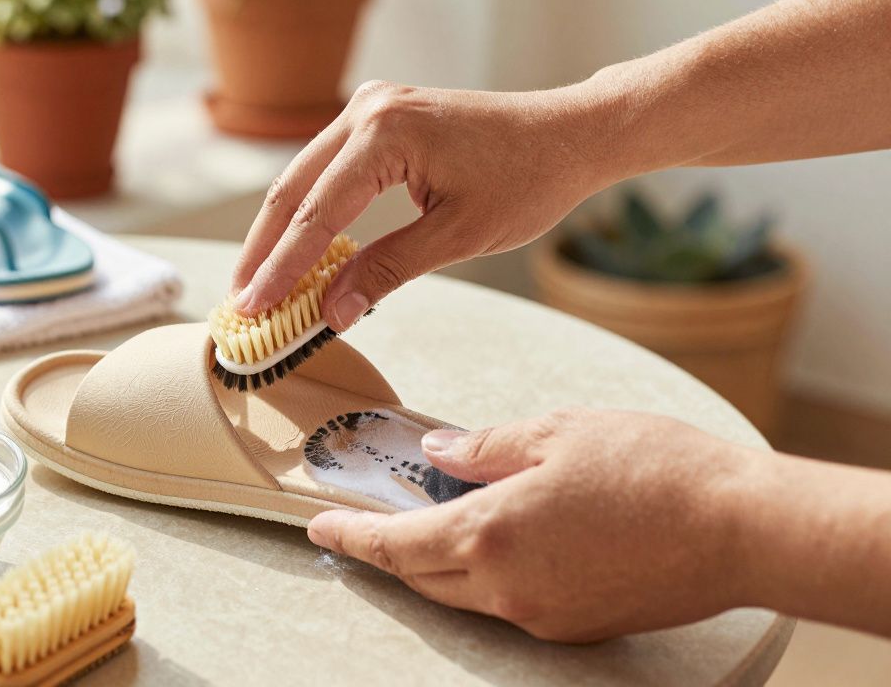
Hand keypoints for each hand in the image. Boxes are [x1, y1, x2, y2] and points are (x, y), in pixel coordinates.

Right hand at [230, 80, 617, 325]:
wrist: (569, 134)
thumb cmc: (528, 180)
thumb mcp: (458, 236)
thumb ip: (387, 271)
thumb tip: (331, 313)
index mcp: (386, 133)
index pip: (316, 215)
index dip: (281, 270)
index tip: (253, 311)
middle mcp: (368, 109)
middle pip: (292, 190)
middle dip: (264, 251)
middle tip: (241, 304)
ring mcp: (370, 107)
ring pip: (303, 178)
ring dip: (280, 232)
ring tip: (257, 283)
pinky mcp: (379, 116)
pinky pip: (328, 168)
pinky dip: (309, 210)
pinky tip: (295, 247)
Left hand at [307, 408, 762, 641]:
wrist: (740, 528)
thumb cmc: (654, 468)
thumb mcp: (557, 432)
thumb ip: (486, 446)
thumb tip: (440, 451)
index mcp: (491, 533)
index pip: (396, 544)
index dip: (352, 535)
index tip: (319, 525)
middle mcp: (507, 587)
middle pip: (421, 576)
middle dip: (388, 550)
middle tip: (369, 521)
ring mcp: (542, 615)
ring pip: (463, 594)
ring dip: (437, 562)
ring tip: (431, 523)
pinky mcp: (576, 626)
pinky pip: (508, 603)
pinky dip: (486, 574)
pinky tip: (500, 540)